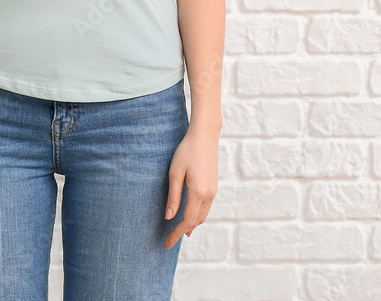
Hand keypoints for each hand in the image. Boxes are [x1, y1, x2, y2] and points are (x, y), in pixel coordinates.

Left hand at [164, 127, 218, 248]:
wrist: (204, 137)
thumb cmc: (186, 152)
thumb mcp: (175, 173)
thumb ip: (174, 197)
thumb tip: (169, 217)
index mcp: (199, 193)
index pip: (187, 220)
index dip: (176, 233)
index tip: (167, 243)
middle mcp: (209, 195)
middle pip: (196, 221)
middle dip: (182, 232)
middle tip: (169, 242)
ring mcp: (213, 191)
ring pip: (203, 216)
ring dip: (191, 226)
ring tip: (179, 234)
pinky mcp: (213, 186)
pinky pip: (206, 208)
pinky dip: (197, 217)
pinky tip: (190, 218)